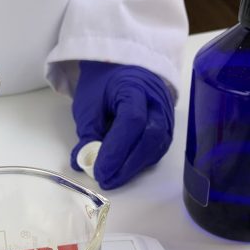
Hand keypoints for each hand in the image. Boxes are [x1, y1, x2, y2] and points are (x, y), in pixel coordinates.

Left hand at [71, 61, 174, 189]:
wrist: (124, 70)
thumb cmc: (104, 83)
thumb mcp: (89, 102)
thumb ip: (88, 132)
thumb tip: (82, 163)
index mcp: (136, 87)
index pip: (132, 121)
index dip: (116, 149)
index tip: (99, 170)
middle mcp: (157, 101)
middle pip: (151, 137)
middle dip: (128, 164)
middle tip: (107, 180)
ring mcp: (166, 116)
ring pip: (157, 146)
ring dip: (134, 167)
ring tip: (113, 178)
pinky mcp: (166, 129)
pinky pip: (157, 149)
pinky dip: (140, 162)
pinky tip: (124, 170)